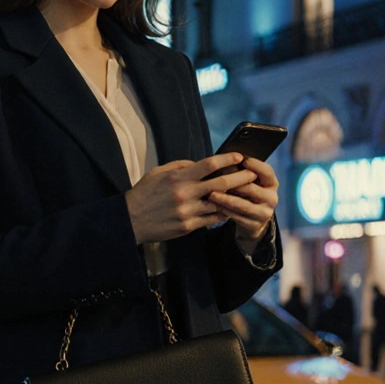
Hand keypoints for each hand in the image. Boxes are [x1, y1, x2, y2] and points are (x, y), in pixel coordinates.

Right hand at [125, 153, 258, 243]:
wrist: (131, 220)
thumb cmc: (144, 193)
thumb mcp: (159, 173)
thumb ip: (180, 166)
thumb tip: (199, 163)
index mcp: (178, 177)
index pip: (208, 165)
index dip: (227, 160)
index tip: (240, 156)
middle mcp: (185, 194)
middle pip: (220, 184)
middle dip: (240, 178)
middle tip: (253, 174)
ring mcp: (188, 211)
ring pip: (219, 203)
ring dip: (235, 198)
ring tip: (247, 192)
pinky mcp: (188, 226)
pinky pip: (212, 219)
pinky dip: (223, 213)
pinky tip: (232, 208)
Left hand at [206, 157, 278, 247]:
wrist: (253, 219)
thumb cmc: (247, 193)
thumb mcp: (251, 181)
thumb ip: (244, 171)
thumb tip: (228, 157)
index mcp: (272, 183)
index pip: (267, 171)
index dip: (255, 165)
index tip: (241, 159)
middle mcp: (272, 198)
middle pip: (252, 189)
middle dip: (233, 183)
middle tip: (217, 179)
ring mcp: (265, 213)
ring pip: (242, 205)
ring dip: (225, 199)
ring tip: (211, 194)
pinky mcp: (255, 225)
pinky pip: (237, 217)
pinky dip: (225, 211)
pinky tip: (214, 206)